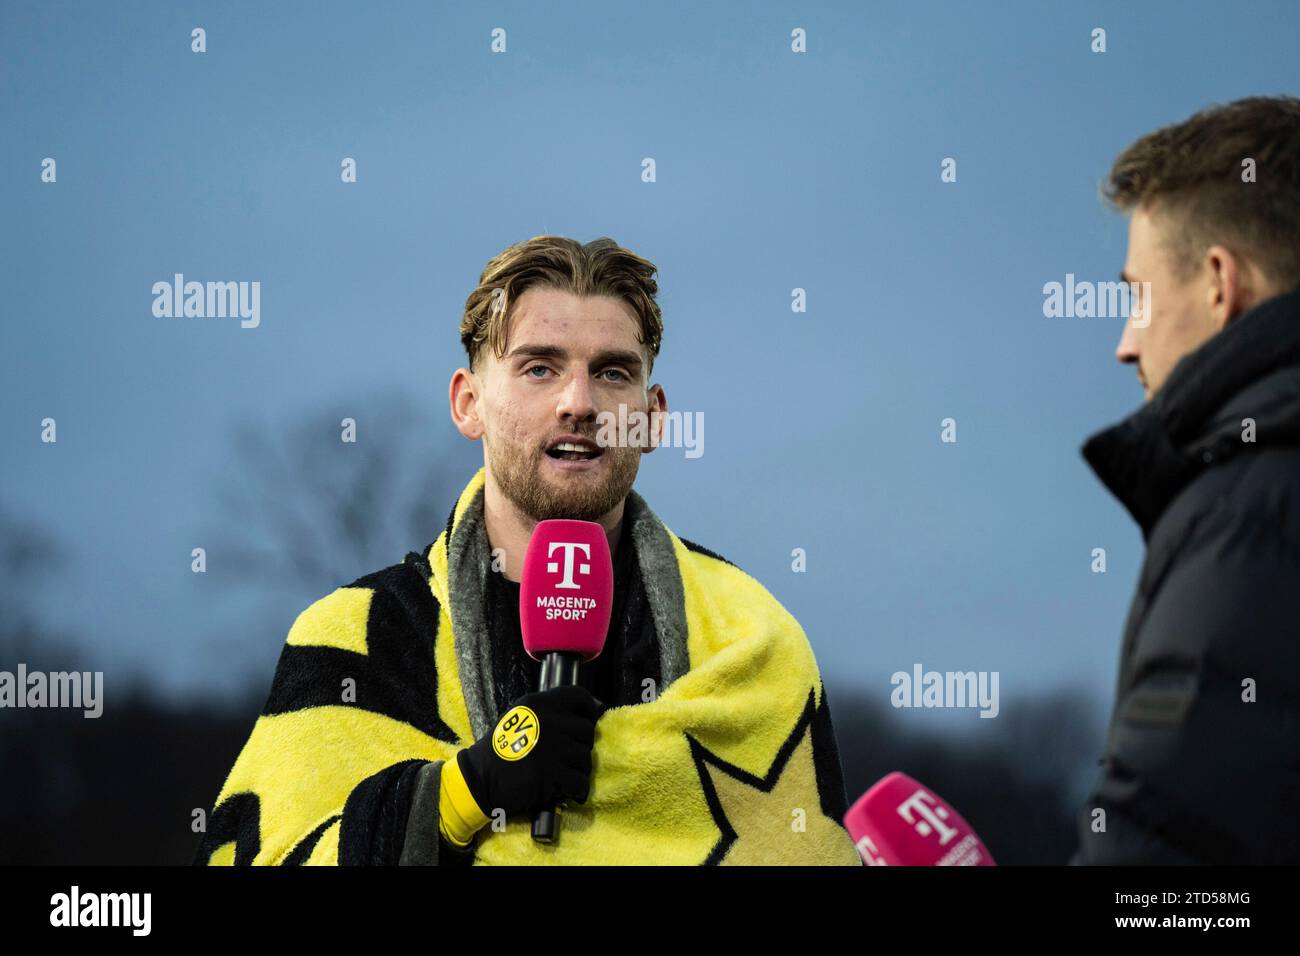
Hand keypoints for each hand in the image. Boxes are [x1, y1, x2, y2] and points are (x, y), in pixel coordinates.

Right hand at [455, 684, 603, 818]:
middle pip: (588, 731)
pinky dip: (576, 790)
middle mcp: (549, 720)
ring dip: (578, 770)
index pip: (579, 696)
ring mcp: (552, 747)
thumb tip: (590, 710)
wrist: (480, 778)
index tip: (587, 722)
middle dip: (582, 746)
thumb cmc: (500, 749)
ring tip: (563, 775)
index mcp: (540, 703)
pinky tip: (566, 791)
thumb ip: (550, 712)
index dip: (589, 711)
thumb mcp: (521, 716)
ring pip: (586, 758)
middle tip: (568, 758)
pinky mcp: (553, 774)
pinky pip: (581, 782)